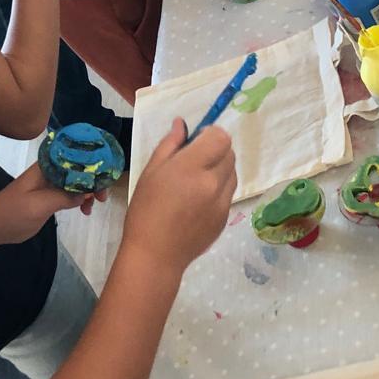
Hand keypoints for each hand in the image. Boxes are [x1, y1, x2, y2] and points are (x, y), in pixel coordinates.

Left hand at [0, 165, 99, 245]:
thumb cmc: (12, 212)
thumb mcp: (38, 205)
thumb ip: (62, 197)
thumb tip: (85, 192)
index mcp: (45, 167)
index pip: (72, 156)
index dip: (90, 160)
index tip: (105, 172)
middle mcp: (50, 172)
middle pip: (78, 169)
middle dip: (93, 179)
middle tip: (103, 196)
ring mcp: (50, 185)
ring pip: (76, 182)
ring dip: (88, 191)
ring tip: (94, 206)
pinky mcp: (50, 198)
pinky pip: (71, 194)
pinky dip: (81, 200)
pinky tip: (85, 210)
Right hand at [122, 120, 236, 275]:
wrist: (156, 254)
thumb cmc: (145, 210)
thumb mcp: (151, 172)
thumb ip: (170, 145)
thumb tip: (182, 124)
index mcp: (191, 167)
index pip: (221, 137)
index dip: (211, 134)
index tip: (197, 141)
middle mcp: (212, 182)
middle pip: (230, 152)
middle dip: (216, 150)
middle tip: (195, 160)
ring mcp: (222, 202)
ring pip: (232, 172)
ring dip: (220, 168)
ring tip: (197, 180)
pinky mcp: (225, 217)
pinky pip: (229, 193)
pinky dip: (219, 188)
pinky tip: (199, 200)